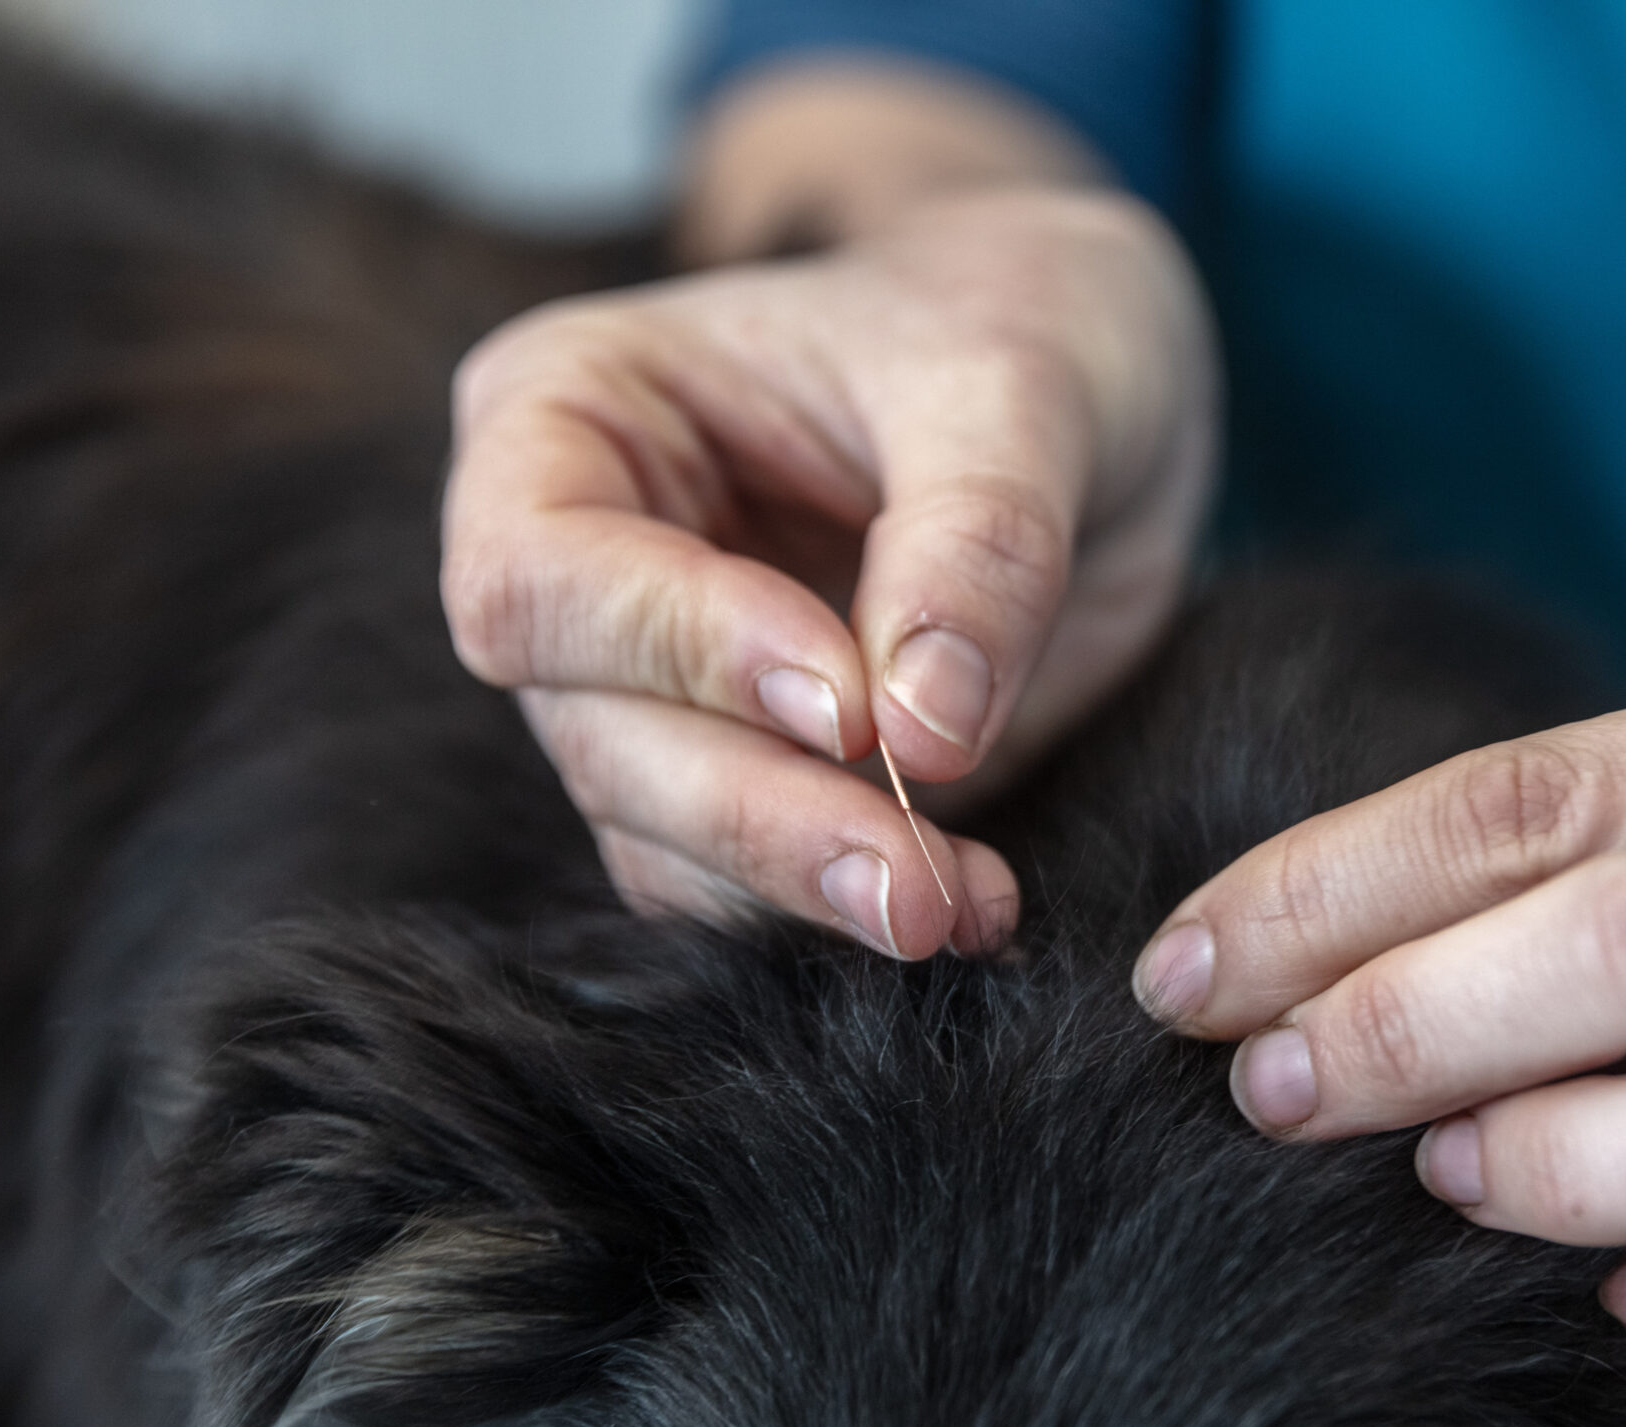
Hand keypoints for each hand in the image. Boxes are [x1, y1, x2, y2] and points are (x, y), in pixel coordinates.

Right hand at [441, 185, 1216, 956]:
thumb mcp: (1021, 382)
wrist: (1085, 383)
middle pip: (597, 737)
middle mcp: (580, 569)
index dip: (680, 651)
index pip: (540, 573)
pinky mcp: (746, 780)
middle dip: (760, 820)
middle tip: (916, 887)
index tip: (850, 704)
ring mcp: (650, 691)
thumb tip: (922, 734)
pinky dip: (849, 910)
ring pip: (663, 841)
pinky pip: (751, 886)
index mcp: (568, 413)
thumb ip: (972, 542)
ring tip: (960, 903)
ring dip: (809, 890)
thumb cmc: (1017, 319)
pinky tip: (975, 902)